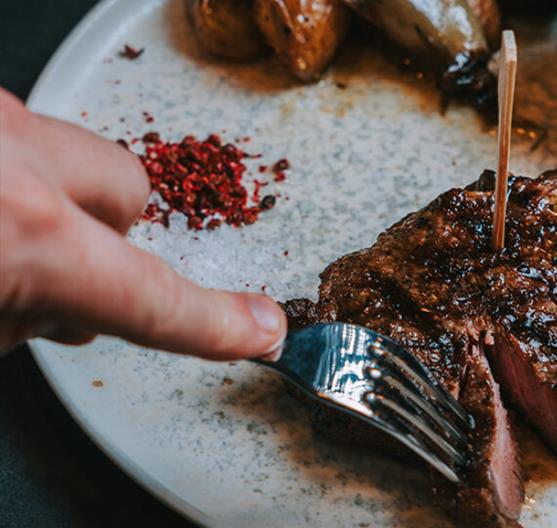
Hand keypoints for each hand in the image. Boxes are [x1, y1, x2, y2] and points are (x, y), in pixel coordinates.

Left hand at [0, 89, 285, 359]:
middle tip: (51, 274)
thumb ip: (30, 318)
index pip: (151, 297)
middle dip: (103, 234)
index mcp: (25, 235)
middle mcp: (14, 160)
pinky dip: (7, 175)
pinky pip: (17, 137)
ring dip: (46, 200)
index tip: (259, 330)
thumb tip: (49, 309)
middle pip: (126, 190)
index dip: (214, 323)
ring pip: (65, 154)